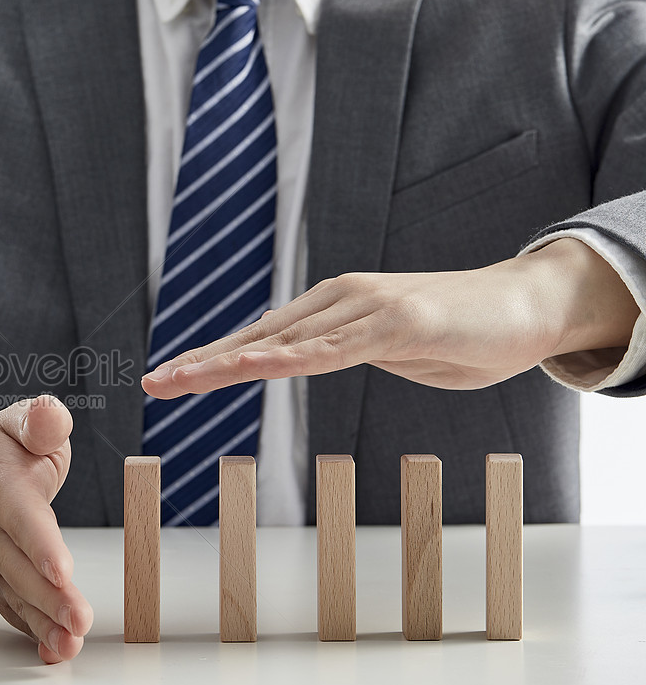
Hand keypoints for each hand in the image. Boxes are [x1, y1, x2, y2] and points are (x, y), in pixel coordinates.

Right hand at [0, 395, 92, 663]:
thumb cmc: (8, 448)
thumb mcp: (22, 422)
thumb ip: (40, 421)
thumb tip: (50, 417)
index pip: (19, 516)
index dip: (39, 544)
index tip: (63, 570)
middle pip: (15, 565)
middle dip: (47, 597)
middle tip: (80, 621)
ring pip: (11, 594)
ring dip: (41, 623)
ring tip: (70, 646)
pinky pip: (10, 608)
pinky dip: (32, 631)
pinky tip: (56, 650)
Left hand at [142, 237, 639, 396]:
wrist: (532, 304)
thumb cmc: (464, 334)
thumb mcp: (393, 354)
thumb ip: (350, 355)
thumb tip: (316, 359)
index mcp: (333, 312)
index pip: (261, 339)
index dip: (212, 359)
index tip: (170, 378)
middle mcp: (339, 302)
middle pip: (258, 338)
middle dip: (202, 362)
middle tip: (153, 382)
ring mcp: (366, 309)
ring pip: (283, 342)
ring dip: (227, 362)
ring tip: (181, 378)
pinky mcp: (397, 323)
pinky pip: (332, 348)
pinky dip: (288, 359)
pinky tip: (252, 367)